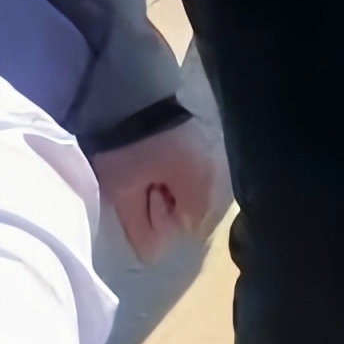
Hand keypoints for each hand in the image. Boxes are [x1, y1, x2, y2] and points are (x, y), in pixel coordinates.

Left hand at [91, 117, 222, 264]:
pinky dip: (182, 172)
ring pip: (199, 192)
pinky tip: (164, 157)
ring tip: (153, 168)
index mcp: (202, 189)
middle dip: (170, 204)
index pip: (186, 227)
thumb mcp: (123, 190)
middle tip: (144, 182)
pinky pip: (201, 172)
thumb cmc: (127, 145)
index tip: (141, 193)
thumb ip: (138, 228)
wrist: (132, 87)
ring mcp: (220, 156)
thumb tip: (150, 256)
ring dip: (176, 188)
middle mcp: (220, 175)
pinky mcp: (213, 141)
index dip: (160, 218)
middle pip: (196, 210)